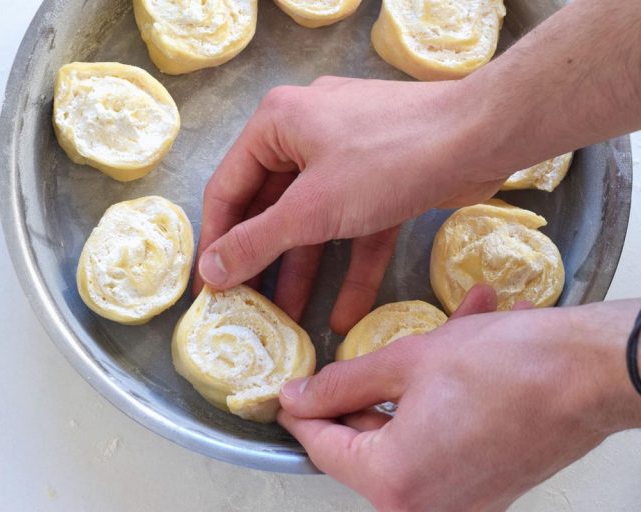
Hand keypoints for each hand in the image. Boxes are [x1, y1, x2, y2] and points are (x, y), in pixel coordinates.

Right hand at [194, 77, 504, 332]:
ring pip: (314, 221)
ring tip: (290, 322)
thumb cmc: (388, 161)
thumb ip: (257, 241)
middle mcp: (305, 133)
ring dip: (305, 270)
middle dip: (264, 263)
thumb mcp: (312, 208)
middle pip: (270, 208)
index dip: (215, 243)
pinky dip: (350, 264)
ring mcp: (346, 154)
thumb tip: (210, 270)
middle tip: (248, 309)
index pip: (228, 189)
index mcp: (276, 124)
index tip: (208, 290)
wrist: (483, 136)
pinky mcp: (381, 177)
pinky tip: (344, 314)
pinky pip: (353, 224)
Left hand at [278, 287, 640, 510]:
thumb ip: (341, 383)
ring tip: (434, 339)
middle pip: (363, 445)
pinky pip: (440, 444)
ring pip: (404, 439)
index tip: (290, 392)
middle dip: (364, 393)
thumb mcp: (406, 361)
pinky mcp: (483, 490)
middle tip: (366, 356)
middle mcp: (424, 508)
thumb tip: (298, 397)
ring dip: (411, 390)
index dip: (301, 411)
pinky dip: (441, 406)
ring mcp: (458, 504)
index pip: (322, 445)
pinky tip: (459, 358)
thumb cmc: (508, 365)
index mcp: (394, 480)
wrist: (593, 373)